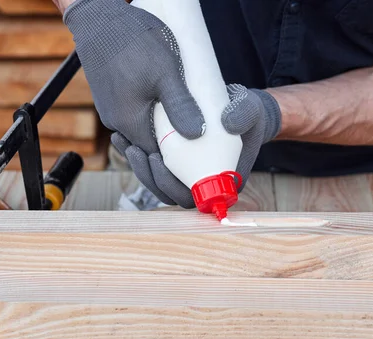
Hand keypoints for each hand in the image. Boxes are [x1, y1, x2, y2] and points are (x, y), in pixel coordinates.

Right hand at [63, 0, 204, 159]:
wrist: (98, 17)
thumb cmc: (131, 40)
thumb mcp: (165, 73)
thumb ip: (180, 105)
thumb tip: (197, 134)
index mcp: (130, 123)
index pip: (157, 158)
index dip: (177, 160)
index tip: (196, 154)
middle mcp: (117, 123)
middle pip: (148, 147)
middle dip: (170, 147)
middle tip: (194, 137)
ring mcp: (112, 111)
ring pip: (141, 132)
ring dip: (160, 132)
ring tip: (181, 122)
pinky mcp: (111, 98)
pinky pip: (133, 117)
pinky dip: (149, 118)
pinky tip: (163, 107)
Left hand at [111, 83, 281, 208]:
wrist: (239, 108)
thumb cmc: (248, 114)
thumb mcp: (251, 110)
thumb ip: (245, 115)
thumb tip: (228, 123)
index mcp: (220, 182)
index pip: (191, 196)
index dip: (170, 184)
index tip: (157, 159)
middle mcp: (201, 183)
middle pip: (168, 192)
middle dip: (147, 174)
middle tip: (135, 149)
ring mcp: (186, 175)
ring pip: (157, 182)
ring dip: (137, 166)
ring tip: (123, 141)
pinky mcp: (175, 163)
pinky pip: (153, 167)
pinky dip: (136, 154)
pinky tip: (122, 137)